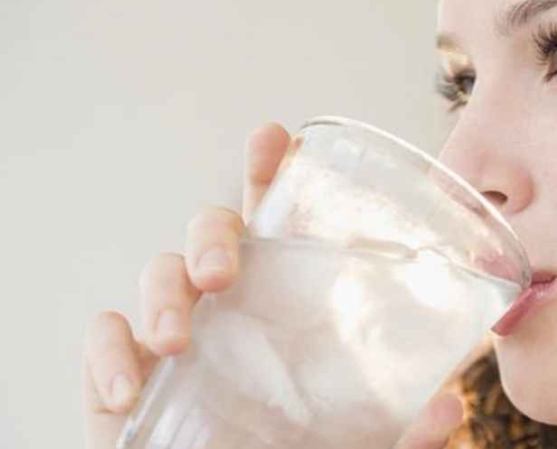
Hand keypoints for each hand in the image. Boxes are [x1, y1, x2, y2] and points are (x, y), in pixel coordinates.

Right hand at [82, 123, 462, 447]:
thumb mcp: (360, 441)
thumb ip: (402, 427)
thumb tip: (451, 402)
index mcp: (286, 303)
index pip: (278, 221)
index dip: (271, 173)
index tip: (274, 139)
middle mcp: (229, 306)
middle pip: (213, 231)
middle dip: (212, 234)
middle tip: (223, 273)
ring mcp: (174, 335)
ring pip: (158, 273)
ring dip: (163, 293)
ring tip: (177, 338)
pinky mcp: (125, 372)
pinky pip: (105, 338)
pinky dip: (107, 353)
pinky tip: (130, 387)